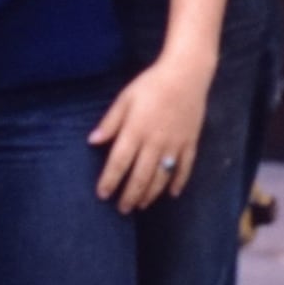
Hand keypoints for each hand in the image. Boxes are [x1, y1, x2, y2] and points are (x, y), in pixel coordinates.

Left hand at [88, 53, 211, 213]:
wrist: (186, 75)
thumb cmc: (151, 84)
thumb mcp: (125, 98)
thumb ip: (110, 122)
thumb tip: (93, 141)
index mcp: (135, 131)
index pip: (119, 162)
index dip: (110, 180)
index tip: (102, 194)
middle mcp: (155, 143)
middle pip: (140, 176)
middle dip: (129, 195)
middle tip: (122, 209)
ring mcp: (174, 146)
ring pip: (161, 178)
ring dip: (150, 194)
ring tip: (141, 204)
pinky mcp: (190, 144)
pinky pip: (184, 170)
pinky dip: (178, 184)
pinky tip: (172, 194)